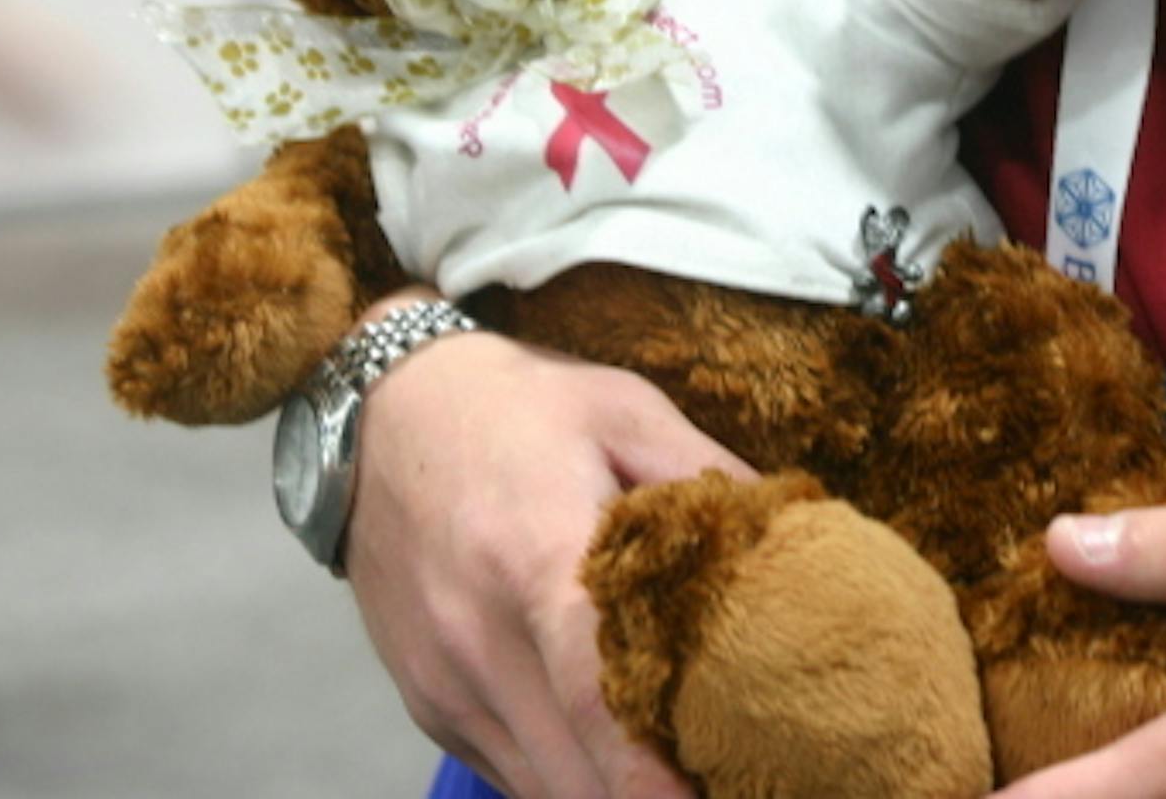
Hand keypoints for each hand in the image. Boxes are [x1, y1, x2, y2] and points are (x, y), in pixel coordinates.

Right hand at [344, 292, 757, 798]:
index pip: (596, 696)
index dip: (652, 774)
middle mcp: (479, 638)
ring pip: (542, 790)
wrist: (377, 411)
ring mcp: (446, 682)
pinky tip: (618, 757)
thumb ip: (706, 482)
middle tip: (729, 775)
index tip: (706, 795)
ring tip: (685, 774)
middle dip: (653, 797)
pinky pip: (510, 773)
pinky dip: (568, 779)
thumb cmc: (513, 406)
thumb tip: (787, 542)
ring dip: (611, 794)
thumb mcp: (625, 413)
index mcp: (536, 556)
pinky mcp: (428, 703)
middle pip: (575, 774)